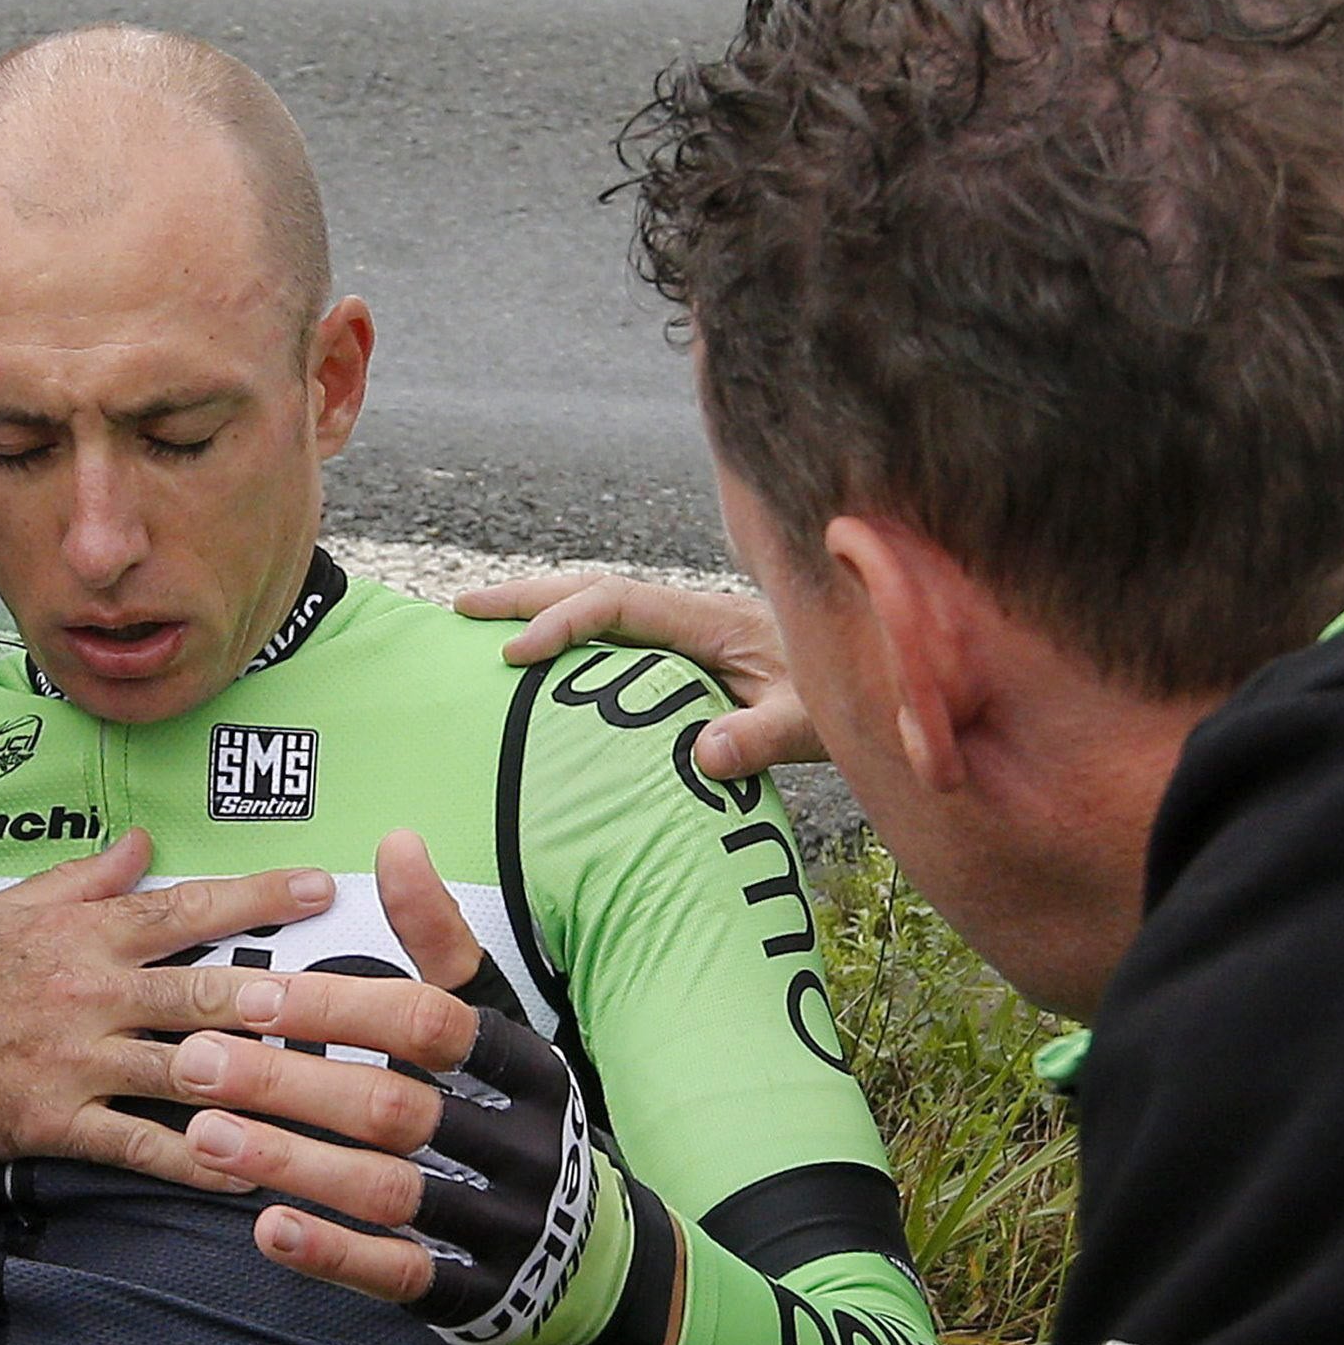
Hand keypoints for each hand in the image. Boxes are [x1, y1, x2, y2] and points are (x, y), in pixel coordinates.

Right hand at [0, 829, 339, 1182]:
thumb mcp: (4, 908)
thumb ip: (83, 879)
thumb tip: (143, 845)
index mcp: (82, 936)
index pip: (183, 907)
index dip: (256, 897)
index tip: (319, 887)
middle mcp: (89, 993)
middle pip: (204, 989)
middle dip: (284, 992)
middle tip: (355, 996)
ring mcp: (76, 1061)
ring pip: (186, 1068)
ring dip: (260, 1080)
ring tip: (328, 1092)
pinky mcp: (58, 1122)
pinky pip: (139, 1146)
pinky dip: (195, 1161)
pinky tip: (248, 1173)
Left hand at [174, 835, 681, 1344]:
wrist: (590, 1254)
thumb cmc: (514, 1112)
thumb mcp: (495, 1023)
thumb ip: (440, 943)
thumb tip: (396, 842)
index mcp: (527, 1065)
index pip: (430, 1025)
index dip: (338, 1008)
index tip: (251, 995)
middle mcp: (521, 1143)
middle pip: (396, 1109)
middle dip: (289, 1083)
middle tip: (197, 1061)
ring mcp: (501, 1224)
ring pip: (388, 1191)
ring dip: (291, 1161)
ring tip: (207, 1133)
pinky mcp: (473, 1292)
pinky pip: (397, 1273)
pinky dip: (330, 1252)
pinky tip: (265, 1226)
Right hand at [455, 573, 824, 776]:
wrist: (883, 671)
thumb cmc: (848, 694)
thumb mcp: (809, 722)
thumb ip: (762, 736)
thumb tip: (705, 756)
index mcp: (708, 621)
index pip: (615, 604)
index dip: (560, 622)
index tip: (514, 654)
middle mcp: (693, 615)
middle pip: (593, 588)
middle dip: (525, 595)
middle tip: (460, 608)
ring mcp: (691, 631)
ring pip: (602, 605)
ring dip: (543, 608)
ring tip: (481, 624)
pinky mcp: (693, 651)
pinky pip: (619, 633)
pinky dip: (573, 635)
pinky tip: (546, 662)